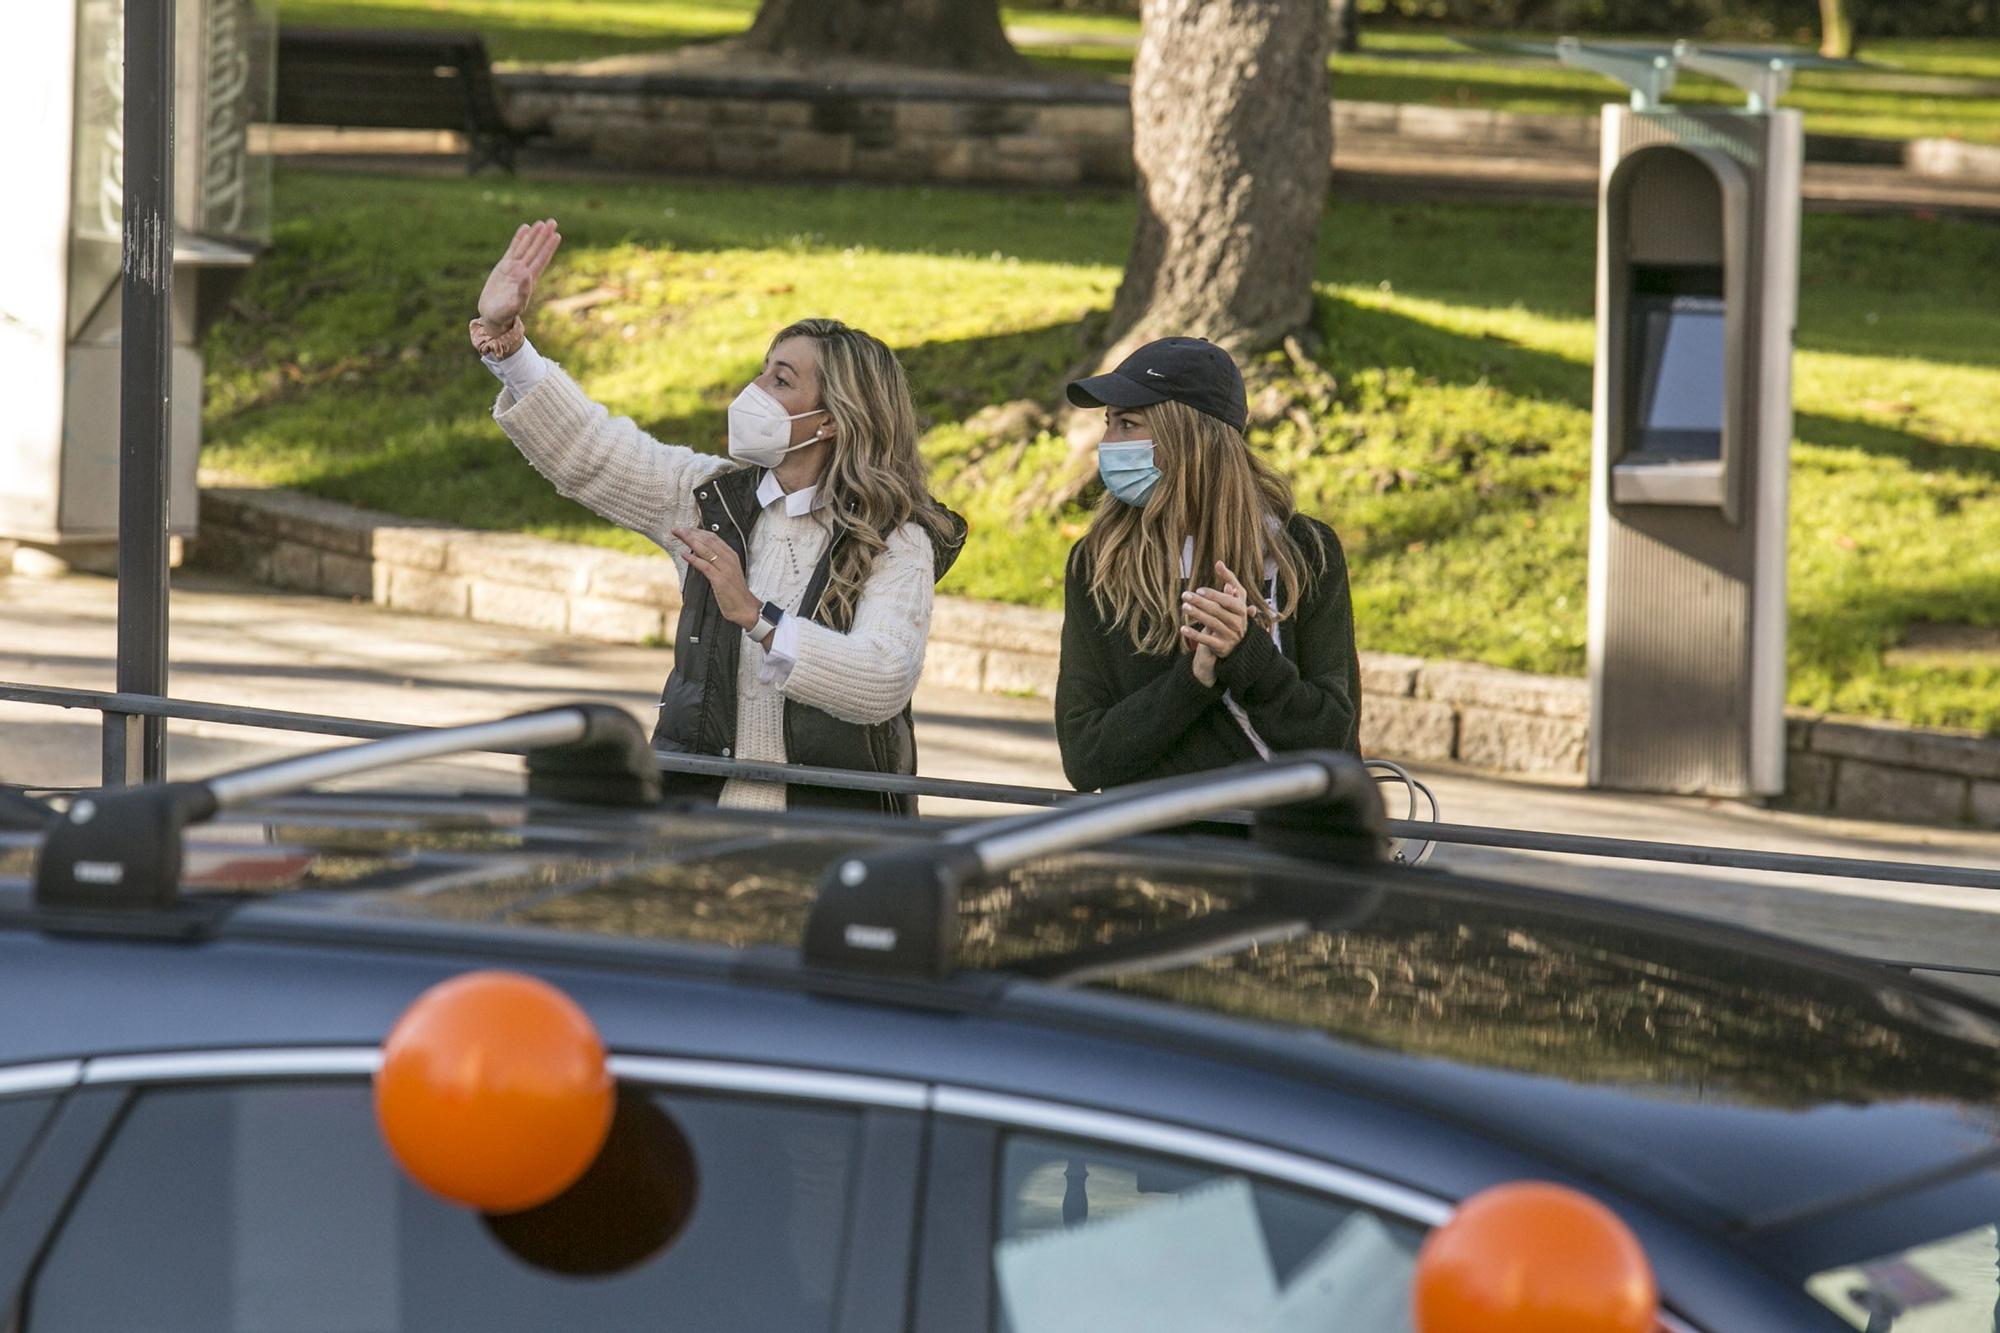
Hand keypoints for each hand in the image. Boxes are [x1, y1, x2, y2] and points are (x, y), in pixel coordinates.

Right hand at [477, 219, 561, 333]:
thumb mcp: (513, 307)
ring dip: (534, 235)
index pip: (541, 260)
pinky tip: (525, 228)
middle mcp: (524, 272)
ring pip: (526, 247)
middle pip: (536, 250)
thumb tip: (528, 275)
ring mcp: (514, 268)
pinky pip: (513, 249)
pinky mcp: (504, 267)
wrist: (492, 317)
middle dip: (544, 236)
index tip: (556, 235)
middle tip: (553, 221)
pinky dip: (519, 238)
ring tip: (541, 222)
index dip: (548, 248)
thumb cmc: (503, 315)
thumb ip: (522, 293)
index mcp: (528, 281)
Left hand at [671, 527, 758, 627]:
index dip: (698, 531)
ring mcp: (725, 569)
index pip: (713, 537)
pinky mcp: (720, 580)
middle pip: (708, 540)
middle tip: (677, 529)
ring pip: (706, 549)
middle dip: (691, 533)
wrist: (745, 608)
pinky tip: (684, 554)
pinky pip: (705, 566)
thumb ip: (717, 561)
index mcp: (731, 555)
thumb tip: (700, 553)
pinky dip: (694, 559)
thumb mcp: (727, 571)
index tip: (685, 529)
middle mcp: (729, 559)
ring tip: (678, 535)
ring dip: (690, 540)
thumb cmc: (734, 592)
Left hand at [1182, 562, 1249, 680]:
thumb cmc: (1233, 616)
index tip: (1199, 590)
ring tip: (1184, 607)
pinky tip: (1183, 628)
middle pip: (1218, 611)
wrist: (1238, 645)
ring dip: (1197, 615)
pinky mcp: (1222, 647)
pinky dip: (1195, 634)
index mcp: (1241, 610)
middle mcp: (1238, 623)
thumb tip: (1219, 563)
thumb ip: (1229, 581)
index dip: (1214, 595)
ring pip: (1212, 624)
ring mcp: (1231, 636)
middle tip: (1185, 595)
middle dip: (1201, 603)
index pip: (1229, 601)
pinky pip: (1207, 640)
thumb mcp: (1235, 600)